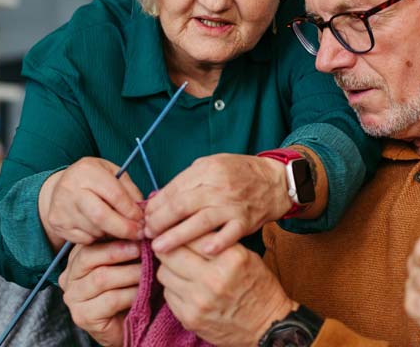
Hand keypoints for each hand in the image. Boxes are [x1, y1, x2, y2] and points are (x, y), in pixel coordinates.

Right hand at [39, 157, 144, 248]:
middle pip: (101, 216)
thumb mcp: (112, 173)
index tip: (143, 220)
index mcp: (87, 171)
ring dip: (112, 234)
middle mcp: (71, 189)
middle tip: (138, 234)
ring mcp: (62, 208)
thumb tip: (143, 212)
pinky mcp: (58, 224)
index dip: (132, 211)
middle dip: (124, 228)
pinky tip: (102, 230)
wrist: (58, 188)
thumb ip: (128, 190)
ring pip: (94, 231)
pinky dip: (97, 238)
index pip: (115, 195)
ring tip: (120, 229)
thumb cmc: (92, 179)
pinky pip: (84, 239)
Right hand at [58, 240, 141, 346]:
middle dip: (120, 251)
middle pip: (90, 256)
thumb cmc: (127, 291)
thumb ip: (123, 246)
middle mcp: (68, 278)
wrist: (126, 326)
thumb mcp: (123, 264)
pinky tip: (143, 292)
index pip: (90, 242)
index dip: (115, 236)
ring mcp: (73, 298)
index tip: (138, 232)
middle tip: (143, 249)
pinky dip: (131, 293)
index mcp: (75, 260)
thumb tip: (138, 225)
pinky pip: (110, 299)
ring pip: (101, 278)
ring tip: (148, 271)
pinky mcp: (83, 316)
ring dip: (130, 273)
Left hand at [145, 154, 289, 253]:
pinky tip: (202, 252)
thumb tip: (158, 201)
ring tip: (160, 248)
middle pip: (181, 206)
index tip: (144, 219)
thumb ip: (187, 182)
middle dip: (160, 222)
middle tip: (147, 235)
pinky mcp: (245, 221)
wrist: (274, 181)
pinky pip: (229, 234)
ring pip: (200, 222)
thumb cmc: (238, 174)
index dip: (155, 206)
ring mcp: (232, 204)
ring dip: (177, 236)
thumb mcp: (211, 167)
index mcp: (206, 169)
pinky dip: (216, 243)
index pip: (173, 190)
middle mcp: (218, 186)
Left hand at [156, 236, 294, 346]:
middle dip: (168, 248)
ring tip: (180, 269)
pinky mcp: (189, 318)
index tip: (175, 230)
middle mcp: (213, 279)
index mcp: (230, 258)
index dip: (180, 230)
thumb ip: (218, 243)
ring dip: (169, 269)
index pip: (191, 235)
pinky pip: (168, 294)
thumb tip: (187, 230)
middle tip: (168, 246)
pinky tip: (186, 288)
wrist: (267, 327)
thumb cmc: (258, 288)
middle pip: (170, 253)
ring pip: (164, 273)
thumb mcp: (247, 257)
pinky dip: (173, 288)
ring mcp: (199, 301)